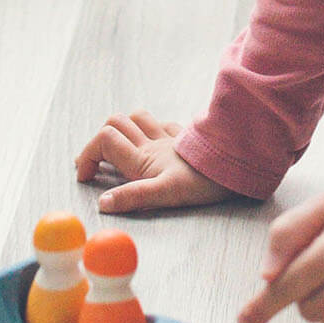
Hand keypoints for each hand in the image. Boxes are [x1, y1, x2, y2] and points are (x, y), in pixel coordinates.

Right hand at [74, 110, 231, 211]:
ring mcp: (171, 138)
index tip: (85, 177)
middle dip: (100, 139)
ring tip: (120, 149)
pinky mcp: (188, 139)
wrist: (238, 164)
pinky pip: (166, 125)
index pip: (104, 141)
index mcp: (143, 158)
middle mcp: (153, 143)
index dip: (88, 156)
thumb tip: (103, 204)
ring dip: (124, 128)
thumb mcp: (165, 195)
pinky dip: (154, 130)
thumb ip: (133, 197)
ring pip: (139, 118)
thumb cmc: (204, 182)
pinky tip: (157, 141)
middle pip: (117, 123)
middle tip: (96, 163)